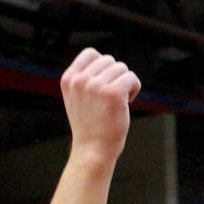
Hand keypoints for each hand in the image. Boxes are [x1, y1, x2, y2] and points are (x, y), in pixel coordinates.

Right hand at [60, 48, 140, 162]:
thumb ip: (85, 78)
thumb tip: (106, 60)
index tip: (104, 85)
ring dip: (126, 83)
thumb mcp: (78, 98)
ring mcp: (95, 86)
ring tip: (119, 102)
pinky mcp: (113, 93)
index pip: (91, 53)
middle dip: (116, 77)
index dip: (103, 67)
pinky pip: (132, 78)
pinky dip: (135, 88)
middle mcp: (80, 80)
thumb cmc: (90, 125)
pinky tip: (129, 101)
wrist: (93, 149)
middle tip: (112, 98)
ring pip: (122, 68)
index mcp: (69, 79)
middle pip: (110, 60)